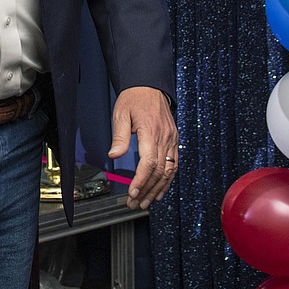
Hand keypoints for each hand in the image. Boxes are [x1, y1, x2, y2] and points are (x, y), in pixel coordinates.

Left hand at [107, 86, 178, 209]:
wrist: (149, 85)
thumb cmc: (133, 98)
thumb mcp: (120, 114)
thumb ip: (119, 137)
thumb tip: (114, 155)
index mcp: (151, 132)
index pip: (148, 163)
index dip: (141, 181)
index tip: (133, 193)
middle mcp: (165, 137)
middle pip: (159, 172)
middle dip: (147, 190)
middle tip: (136, 204)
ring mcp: (171, 139)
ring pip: (169, 171)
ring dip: (158, 189)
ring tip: (147, 202)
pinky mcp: (174, 140)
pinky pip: (174, 164)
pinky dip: (168, 180)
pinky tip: (160, 190)